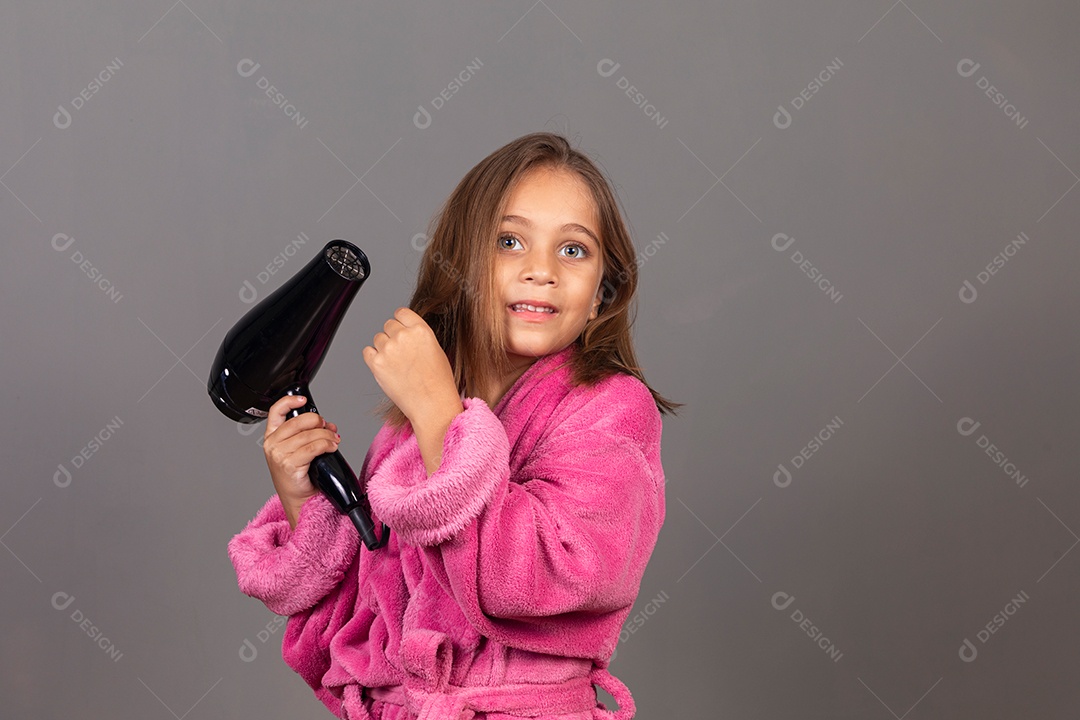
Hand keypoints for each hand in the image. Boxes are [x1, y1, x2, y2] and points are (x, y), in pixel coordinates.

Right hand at [262, 394, 339, 508]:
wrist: (300, 499)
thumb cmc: (301, 475)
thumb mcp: (301, 449)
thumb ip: (310, 433)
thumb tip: (328, 424)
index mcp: (272, 436)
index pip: (275, 411)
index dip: (289, 401)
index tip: (303, 400)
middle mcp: (272, 444)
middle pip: (299, 421)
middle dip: (319, 422)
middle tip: (328, 429)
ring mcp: (279, 455)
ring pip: (309, 435)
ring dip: (327, 435)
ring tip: (334, 440)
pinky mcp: (289, 464)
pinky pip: (313, 448)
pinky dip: (326, 445)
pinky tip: (331, 447)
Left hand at [362, 307, 459, 423]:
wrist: (432, 404)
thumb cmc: (438, 381)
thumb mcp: (435, 349)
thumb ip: (418, 336)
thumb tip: (403, 331)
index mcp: (421, 330)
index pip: (401, 312)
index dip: (401, 322)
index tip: (401, 330)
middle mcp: (403, 336)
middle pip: (388, 325)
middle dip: (393, 336)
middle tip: (401, 353)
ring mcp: (388, 349)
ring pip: (378, 338)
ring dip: (384, 348)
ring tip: (397, 364)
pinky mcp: (377, 364)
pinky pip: (367, 352)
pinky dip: (373, 358)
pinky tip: (385, 367)